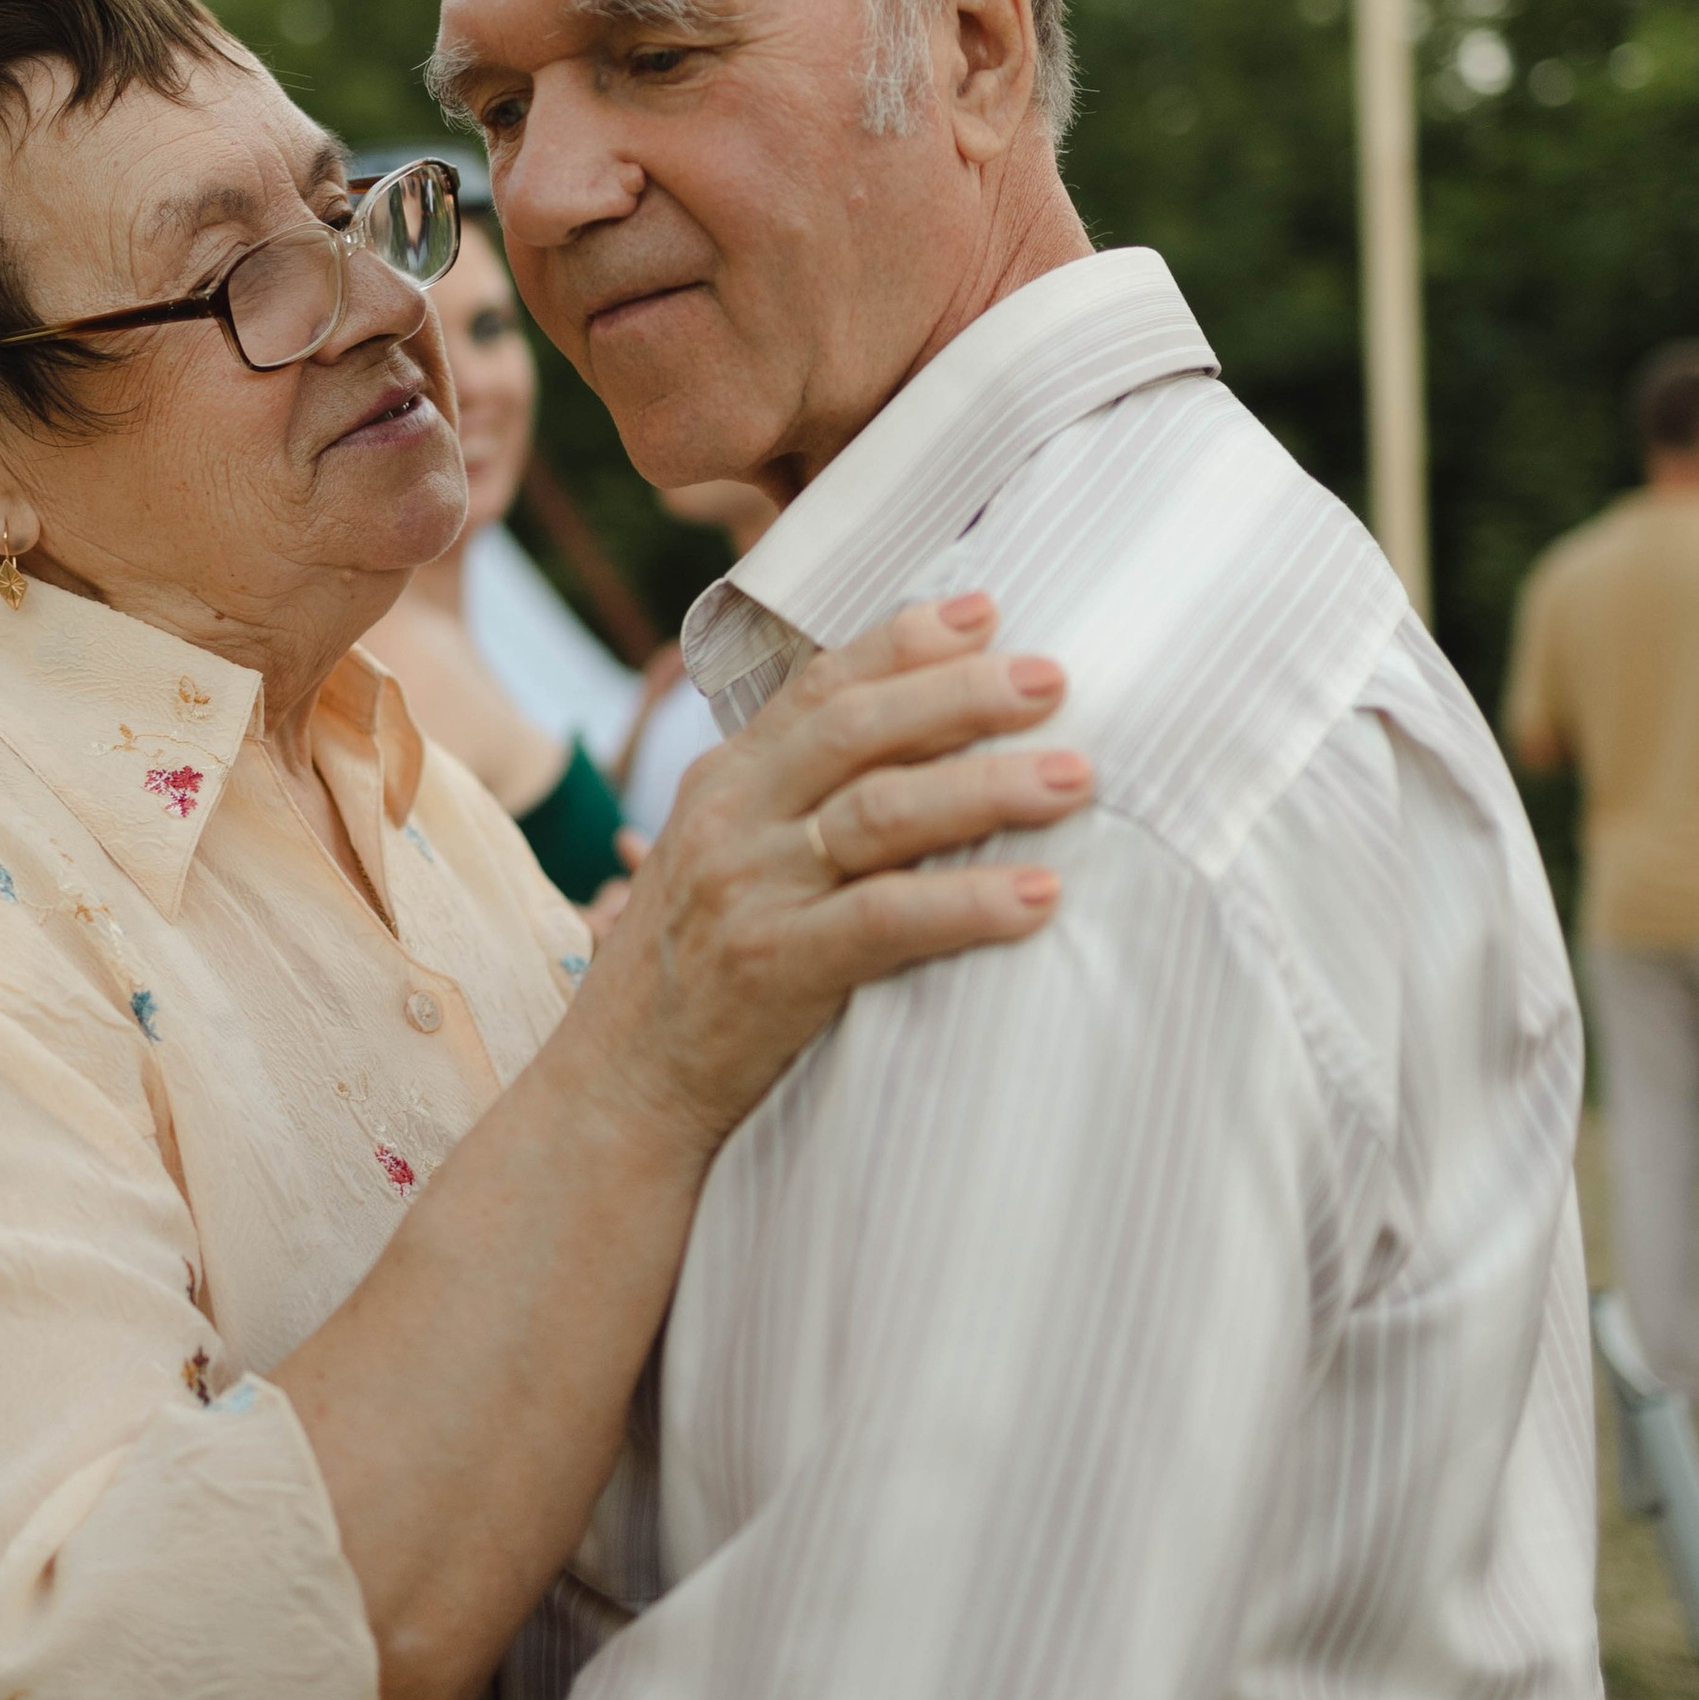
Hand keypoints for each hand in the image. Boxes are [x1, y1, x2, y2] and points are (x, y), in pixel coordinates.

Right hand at [568, 594, 1085, 1162]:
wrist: (620, 1087)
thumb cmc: (700, 972)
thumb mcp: (726, 860)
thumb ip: (798, 800)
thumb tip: (924, 752)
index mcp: (725, 780)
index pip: (820, 685)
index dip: (905, 642)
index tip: (987, 612)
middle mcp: (731, 818)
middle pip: (857, 729)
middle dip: (963, 695)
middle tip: (1056, 680)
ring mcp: (749, 889)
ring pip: (881, 812)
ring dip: (988, 788)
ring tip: (1077, 779)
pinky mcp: (775, 967)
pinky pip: (886, 920)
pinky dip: (969, 903)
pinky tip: (1040, 896)